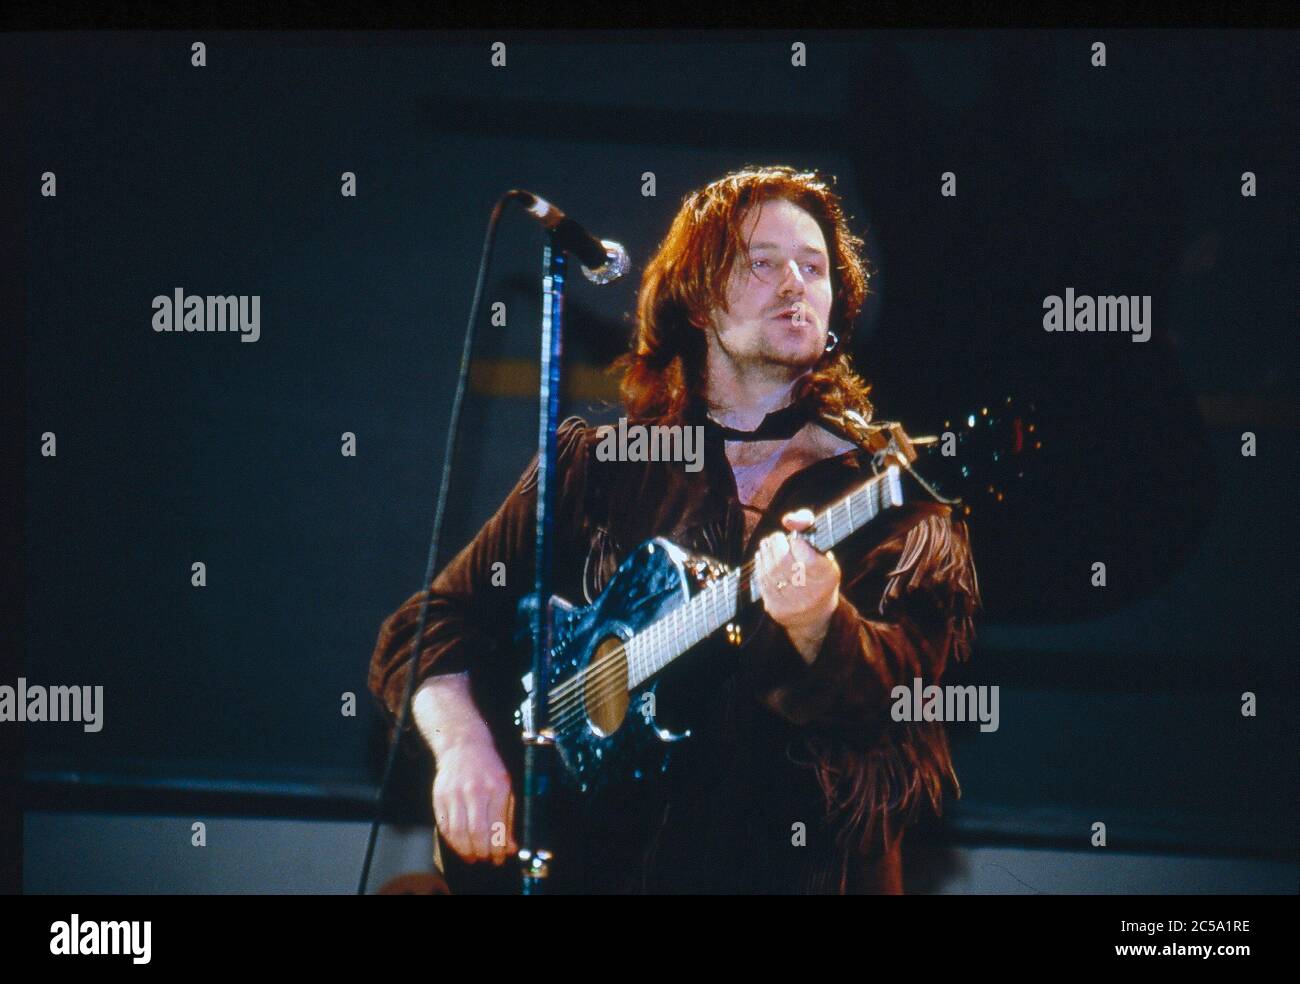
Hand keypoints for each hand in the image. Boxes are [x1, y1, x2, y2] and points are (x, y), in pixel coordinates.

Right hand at [431, 736, 517, 865]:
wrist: (463, 745)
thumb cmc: (488, 768)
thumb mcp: (507, 787)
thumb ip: (509, 818)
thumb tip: (511, 847)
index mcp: (498, 787)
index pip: (497, 826)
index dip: (498, 848)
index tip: (500, 858)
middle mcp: (475, 790)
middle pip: (476, 832)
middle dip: (481, 853)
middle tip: (485, 859)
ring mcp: (455, 793)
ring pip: (458, 832)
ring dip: (465, 851)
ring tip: (473, 856)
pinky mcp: (439, 796)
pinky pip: (444, 826)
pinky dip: (452, 841)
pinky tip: (460, 845)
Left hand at [755, 508, 839, 660]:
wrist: (815, 614)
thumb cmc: (818, 573)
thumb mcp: (822, 549)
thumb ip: (808, 525)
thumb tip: (788, 519)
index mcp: (827, 577)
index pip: (809, 558)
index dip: (798, 543)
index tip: (795, 538)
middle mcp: (812, 594)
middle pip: (784, 563)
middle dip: (776, 545)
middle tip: (776, 537)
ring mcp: (792, 604)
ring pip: (771, 572)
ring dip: (766, 552)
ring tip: (768, 543)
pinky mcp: (776, 609)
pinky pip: (763, 582)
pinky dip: (760, 565)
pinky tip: (762, 556)